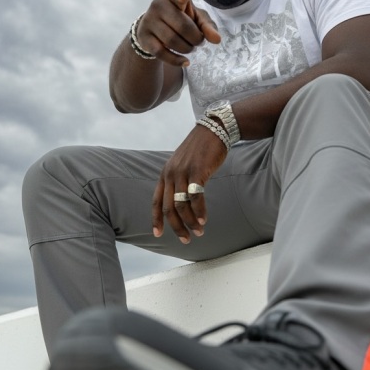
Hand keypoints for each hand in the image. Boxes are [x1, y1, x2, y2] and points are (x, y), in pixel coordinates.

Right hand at [137, 0, 220, 66]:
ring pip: (172, 41)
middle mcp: (158, 5)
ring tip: (191, 48)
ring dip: (187, 49)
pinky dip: (176, 60)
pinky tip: (186, 62)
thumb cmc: (180, 19)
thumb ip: (208, 26)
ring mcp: (149, 21)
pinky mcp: (144, 37)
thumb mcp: (196, 18)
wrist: (154, 29)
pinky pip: (161, 53)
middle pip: (183, 27)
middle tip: (199, 41)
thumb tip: (216, 40)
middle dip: (196, 39)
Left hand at [152, 124, 227, 243]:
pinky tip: (204, 219)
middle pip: (169, 208)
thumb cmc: (201, 149)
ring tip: (199, 231)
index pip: (156, 200)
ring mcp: (183, 173)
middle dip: (177, 227)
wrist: (214, 129)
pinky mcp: (197, 172)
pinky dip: (200, 211)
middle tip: (186, 239)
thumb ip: (179, 179)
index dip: (156, 219)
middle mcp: (170, 174)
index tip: (158, 234)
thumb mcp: (184, 163)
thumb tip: (183, 199)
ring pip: (182, 206)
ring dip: (190, 222)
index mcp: (165, 173)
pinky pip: (196, 197)